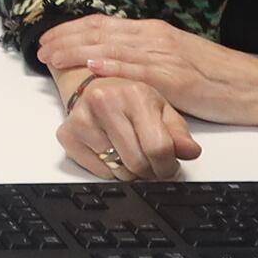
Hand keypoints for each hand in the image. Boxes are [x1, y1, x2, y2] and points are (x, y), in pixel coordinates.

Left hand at [37, 14, 257, 154]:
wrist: (254, 87)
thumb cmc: (217, 78)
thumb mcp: (175, 61)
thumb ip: (146, 59)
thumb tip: (115, 65)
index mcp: (154, 32)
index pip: (103, 25)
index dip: (72, 31)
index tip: (49, 40)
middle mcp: (155, 37)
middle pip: (100, 32)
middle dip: (65, 40)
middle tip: (39, 50)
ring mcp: (165, 55)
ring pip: (111, 48)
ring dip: (77, 52)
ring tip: (52, 58)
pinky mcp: (175, 77)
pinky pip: (137, 70)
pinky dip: (111, 67)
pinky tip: (91, 68)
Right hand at [60, 69, 201, 184]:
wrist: (95, 85)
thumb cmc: (130, 98)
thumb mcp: (161, 109)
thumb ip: (179, 133)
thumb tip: (191, 152)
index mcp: (134, 94)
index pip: (158, 146)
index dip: (168, 166)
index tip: (169, 168)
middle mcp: (104, 103)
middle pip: (137, 162)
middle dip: (150, 171)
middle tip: (152, 164)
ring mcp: (82, 119)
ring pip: (118, 171)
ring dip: (131, 172)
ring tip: (131, 154)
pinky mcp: (67, 134)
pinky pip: (98, 172)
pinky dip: (110, 170)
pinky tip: (111, 152)